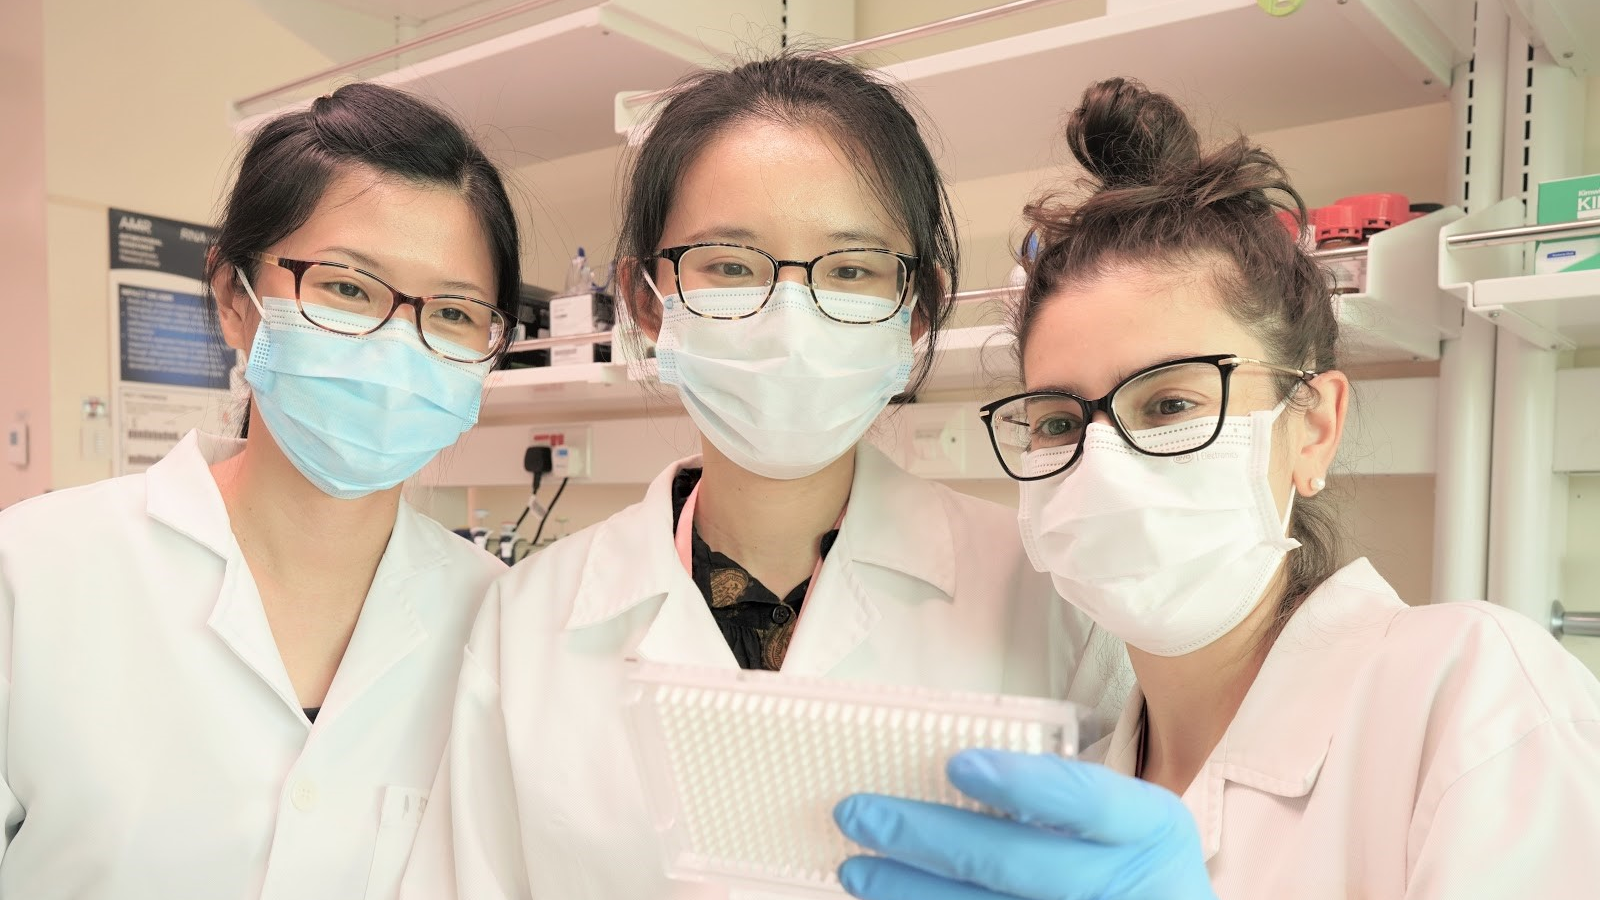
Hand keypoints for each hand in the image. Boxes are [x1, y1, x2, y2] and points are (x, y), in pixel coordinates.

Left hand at [833, 749, 1215, 899]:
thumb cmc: (1131, 857)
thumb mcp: (1128, 817)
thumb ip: (1062, 795)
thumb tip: (950, 774)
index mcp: (1146, 825)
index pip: (1086, 800)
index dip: (1023, 784)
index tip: (958, 765)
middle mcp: (1120, 882)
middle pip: (1014, 862)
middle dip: (926, 838)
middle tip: (857, 814)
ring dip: (910, 890)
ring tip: (856, 870)